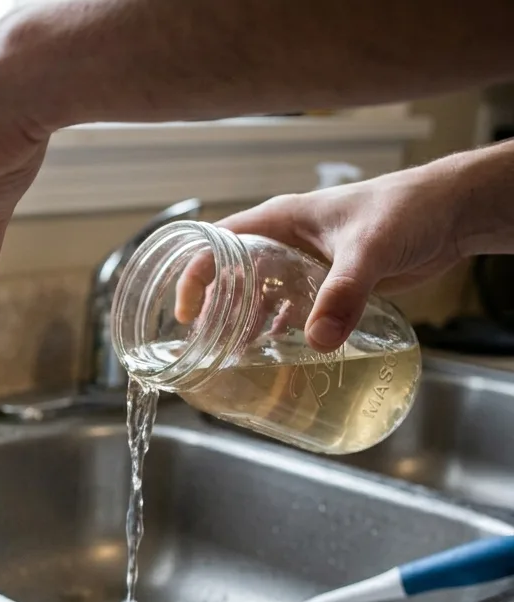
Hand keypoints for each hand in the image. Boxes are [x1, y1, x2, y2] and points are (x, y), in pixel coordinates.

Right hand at [209, 163, 466, 352]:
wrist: (452, 212)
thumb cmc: (408, 208)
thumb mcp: (369, 250)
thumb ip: (344, 293)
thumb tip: (319, 341)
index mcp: (279, 220)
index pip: (216, 244)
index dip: (193, 277)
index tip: (185, 313)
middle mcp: (285, 241)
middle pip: (233, 276)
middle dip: (216, 311)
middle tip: (207, 347)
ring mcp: (306, 263)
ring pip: (261, 295)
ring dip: (247, 325)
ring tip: (235, 357)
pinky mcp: (328, 282)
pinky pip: (292, 308)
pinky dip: (282, 329)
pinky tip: (278, 352)